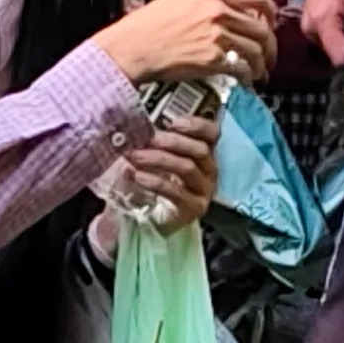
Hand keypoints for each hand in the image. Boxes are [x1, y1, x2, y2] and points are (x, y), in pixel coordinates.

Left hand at [96, 108, 220, 243]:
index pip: (211, 133)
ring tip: (135, 156)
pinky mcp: (193, 208)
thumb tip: (132, 128)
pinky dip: (155, 181)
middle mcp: (208, 171)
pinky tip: (138, 176)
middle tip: (149, 139)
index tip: (173, 122)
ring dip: (159, 159)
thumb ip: (154, 144)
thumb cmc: (158, 183)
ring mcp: (203, 191)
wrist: (155, 220)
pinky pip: (176, 192)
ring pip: (187, 168)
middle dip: (173, 142)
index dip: (196, 125)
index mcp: (203, 154)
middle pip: (200, 150)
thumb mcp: (157, 159)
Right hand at [100, 0, 276, 91]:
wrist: (133, 47)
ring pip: (256, 51)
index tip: (271, 24)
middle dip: (270, 46)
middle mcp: (218, 11)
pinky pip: (242, 68)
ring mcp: (217, 36)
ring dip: (262, 64)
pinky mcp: (212, 60)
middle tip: (268, 55)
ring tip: (259, 72)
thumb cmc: (151, 23)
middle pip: (262, 28)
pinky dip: (249, 76)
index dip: (272, 13)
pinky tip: (246, 80)